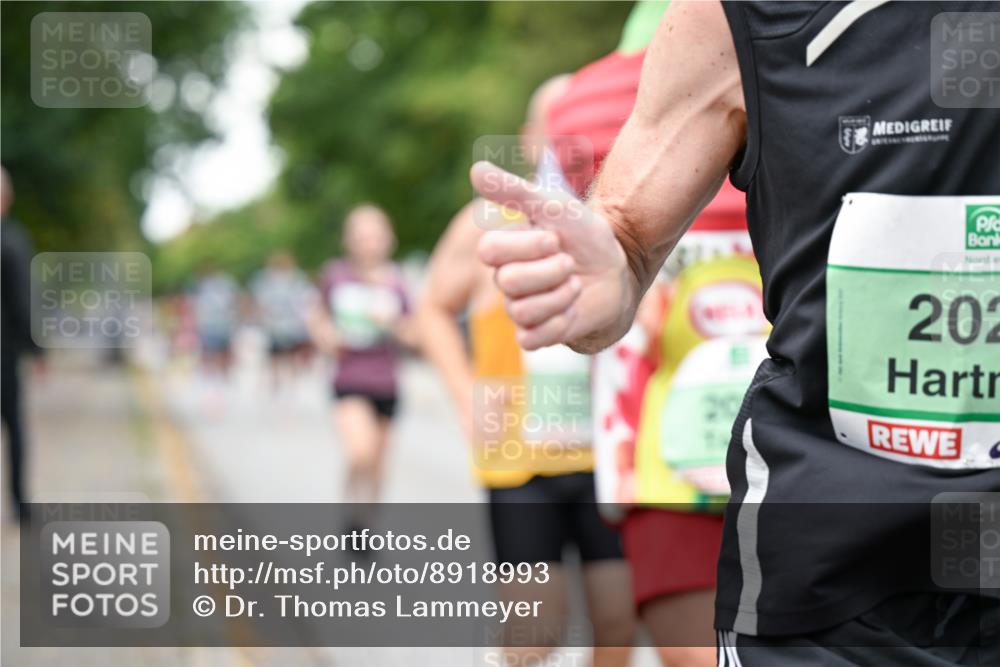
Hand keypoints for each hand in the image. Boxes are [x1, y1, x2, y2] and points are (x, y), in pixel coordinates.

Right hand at [470, 161, 630, 350]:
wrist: (617, 268)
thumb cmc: (583, 234)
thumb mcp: (553, 205)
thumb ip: (512, 190)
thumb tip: (475, 170)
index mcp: (504, 248)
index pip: (489, 250)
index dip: (527, 245)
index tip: (555, 237)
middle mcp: (506, 278)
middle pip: (509, 282)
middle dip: (551, 270)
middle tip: (570, 262)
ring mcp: (520, 308)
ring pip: (523, 311)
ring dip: (561, 296)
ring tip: (576, 283)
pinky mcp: (536, 334)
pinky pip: (530, 340)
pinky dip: (558, 324)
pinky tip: (573, 310)